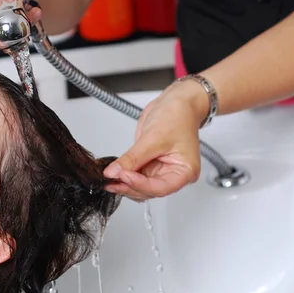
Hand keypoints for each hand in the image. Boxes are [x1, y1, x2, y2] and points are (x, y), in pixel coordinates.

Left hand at [103, 81, 209, 200]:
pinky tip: (113, 173)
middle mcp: (173, 174)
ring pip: (140, 187)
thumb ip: (132, 158)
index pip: (160, 188)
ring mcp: (160, 170)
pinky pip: (135, 176)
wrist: (176, 102)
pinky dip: (124, 176)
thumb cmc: (177, 116)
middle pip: (149, 190)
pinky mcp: (149, 164)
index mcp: (184, 171)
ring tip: (109, 178)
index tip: (122, 176)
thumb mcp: (153, 138)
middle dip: (129, 186)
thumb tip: (114, 172)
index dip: (139, 184)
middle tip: (111, 180)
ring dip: (124, 184)